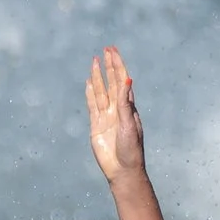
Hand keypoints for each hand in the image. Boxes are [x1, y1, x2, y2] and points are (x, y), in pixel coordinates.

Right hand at [85, 45, 145, 186]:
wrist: (122, 169)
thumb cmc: (131, 149)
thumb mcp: (129, 124)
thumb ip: (125, 103)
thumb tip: (127, 80)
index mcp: (128, 107)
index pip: (122, 80)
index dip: (118, 65)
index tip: (113, 51)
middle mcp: (118, 109)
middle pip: (112, 82)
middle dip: (109, 65)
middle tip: (106, 49)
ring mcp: (106, 116)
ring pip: (101, 91)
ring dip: (98, 76)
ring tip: (95, 61)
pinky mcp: (96, 125)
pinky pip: (92, 105)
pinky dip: (90, 93)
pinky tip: (89, 83)